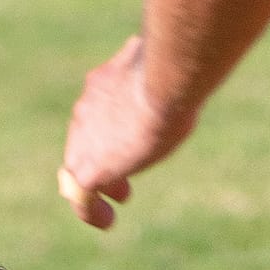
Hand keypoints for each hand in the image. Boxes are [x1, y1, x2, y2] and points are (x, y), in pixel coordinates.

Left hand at [58, 34, 198, 228]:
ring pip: (79, 167)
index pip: (96, 107)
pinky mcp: (92, 168)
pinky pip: (80, 195)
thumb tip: (189, 46)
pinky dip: (90, 210)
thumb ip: (167, 64)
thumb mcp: (167, 64)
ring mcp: (84, 139)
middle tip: (123, 179)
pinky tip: (107, 222)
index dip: (108, 126)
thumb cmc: (173, 69)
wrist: (163, 82)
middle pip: (85, 137)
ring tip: (119, 200)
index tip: (127, 138)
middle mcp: (86, 109)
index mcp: (102, 83)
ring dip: (98, 186)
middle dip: (104, 156)